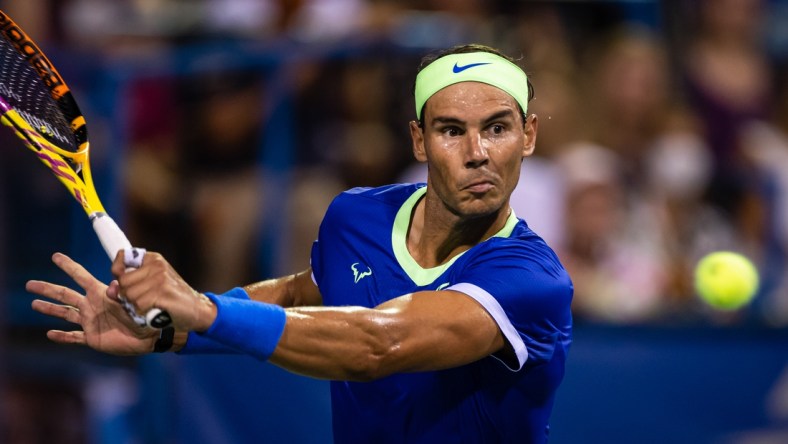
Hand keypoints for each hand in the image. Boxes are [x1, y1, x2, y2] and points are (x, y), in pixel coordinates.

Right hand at [27, 253, 158, 355]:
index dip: (68, 266)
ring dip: (50, 309)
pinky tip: (49, 333)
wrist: (149, 336)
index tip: (56, 256)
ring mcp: (90, 321)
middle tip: (30, 285)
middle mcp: (92, 305)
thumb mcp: (132, 301)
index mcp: (100, 293)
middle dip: (48, 289)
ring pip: (65, 314)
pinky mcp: (92, 337)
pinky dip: (62, 336)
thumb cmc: (144, 314)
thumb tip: (111, 285)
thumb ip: (121, 294)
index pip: (80, 276)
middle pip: (65, 294)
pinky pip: (73, 337)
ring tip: (34, 304)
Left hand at [112, 251, 216, 331]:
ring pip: (129, 295)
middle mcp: (157, 265)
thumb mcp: (150, 284)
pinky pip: (138, 305)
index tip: (127, 282)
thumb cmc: (171, 298)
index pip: (122, 256)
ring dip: (136, 305)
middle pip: (123, 281)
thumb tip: (110, 289)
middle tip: (143, 299)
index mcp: (153, 259)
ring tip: (150, 305)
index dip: (118, 272)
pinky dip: (144, 312)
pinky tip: (155, 310)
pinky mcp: (162, 292)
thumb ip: (129, 284)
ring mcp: (160, 278)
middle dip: (127, 295)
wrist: (197, 309)